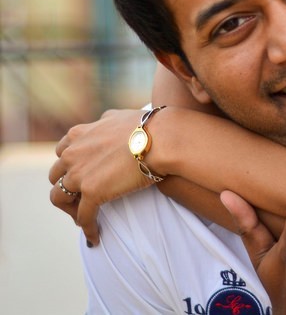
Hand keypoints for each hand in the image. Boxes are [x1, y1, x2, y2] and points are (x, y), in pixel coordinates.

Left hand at [48, 109, 149, 245]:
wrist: (161, 138)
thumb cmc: (147, 126)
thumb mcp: (118, 116)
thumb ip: (104, 121)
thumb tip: (104, 122)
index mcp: (78, 135)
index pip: (61, 154)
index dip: (69, 166)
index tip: (80, 174)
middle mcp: (72, 154)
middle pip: (55, 177)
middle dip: (67, 187)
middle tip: (82, 197)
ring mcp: (80, 174)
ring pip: (59, 198)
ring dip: (70, 208)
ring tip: (85, 216)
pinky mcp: (93, 193)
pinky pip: (83, 217)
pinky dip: (88, 228)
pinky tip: (95, 237)